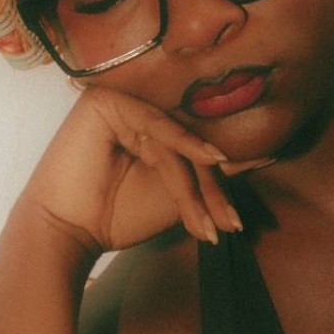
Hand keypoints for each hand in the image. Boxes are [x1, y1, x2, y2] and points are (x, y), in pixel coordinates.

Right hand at [13, 83, 272, 256]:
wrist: (68, 233)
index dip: (220, 182)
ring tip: (216, 220)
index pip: (193, 150)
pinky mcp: (106, 101)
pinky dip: (186, 145)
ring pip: (177, 140)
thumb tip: (265, 157)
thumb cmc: (116, 217)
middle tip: (231, 224)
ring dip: (199, 184)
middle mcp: (134, 111)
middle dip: (213, 189)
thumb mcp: (177, 198)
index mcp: (148, 129)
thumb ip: (211, 178)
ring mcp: (119, 102)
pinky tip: (214, 160)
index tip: (244, 213)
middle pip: (189, 145)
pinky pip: (157, 124)